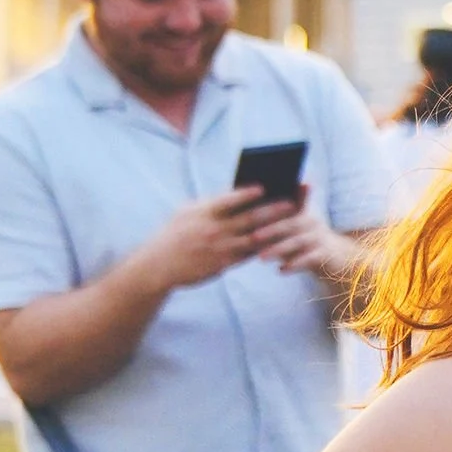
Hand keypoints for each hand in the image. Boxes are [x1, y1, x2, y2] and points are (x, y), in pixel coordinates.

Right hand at [140, 188, 297, 291]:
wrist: (159, 265)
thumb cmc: (174, 234)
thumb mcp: (187, 213)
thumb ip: (211, 205)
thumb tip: (235, 194)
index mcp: (204, 212)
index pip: (228, 200)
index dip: (246, 194)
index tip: (264, 186)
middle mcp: (214, 229)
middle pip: (248, 218)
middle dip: (272, 210)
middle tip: (292, 203)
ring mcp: (220, 248)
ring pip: (253, 238)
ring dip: (275, 230)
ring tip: (292, 223)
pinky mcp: (223, 265)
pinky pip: (248, 255)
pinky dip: (264, 248)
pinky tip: (280, 243)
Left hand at [259, 198, 362, 283]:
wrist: (339, 257)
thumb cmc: (309, 242)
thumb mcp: (296, 227)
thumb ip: (277, 222)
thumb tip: (248, 222)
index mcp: (303, 212)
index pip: (285, 207)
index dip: (270, 209)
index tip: (251, 213)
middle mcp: (312, 223)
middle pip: (290, 224)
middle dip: (270, 230)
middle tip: (253, 237)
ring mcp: (320, 239)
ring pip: (297, 242)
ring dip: (278, 249)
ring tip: (261, 258)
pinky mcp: (325, 255)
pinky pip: (308, 259)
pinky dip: (294, 265)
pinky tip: (281, 270)